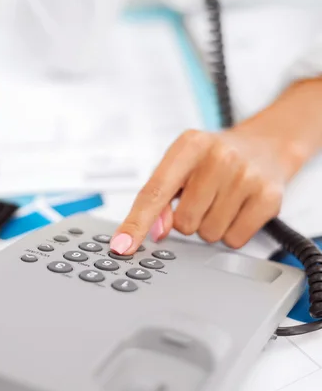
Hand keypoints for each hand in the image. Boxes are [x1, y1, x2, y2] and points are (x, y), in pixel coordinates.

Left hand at [110, 121, 295, 253]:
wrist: (265, 145)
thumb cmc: (214, 157)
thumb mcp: (182, 163)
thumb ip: (160, 193)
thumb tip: (156, 229)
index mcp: (189, 145)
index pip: (155, 191)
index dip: (136, 222)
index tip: (122, 245)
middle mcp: (219, 157)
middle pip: (183, 222)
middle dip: (189, 218)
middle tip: (203, 196)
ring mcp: (246, 176)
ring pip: (209, 234)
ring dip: (211, 224)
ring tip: (222, 199)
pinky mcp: (268, 197)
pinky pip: (235, 239)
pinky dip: (232, 232)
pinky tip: (238, 208)